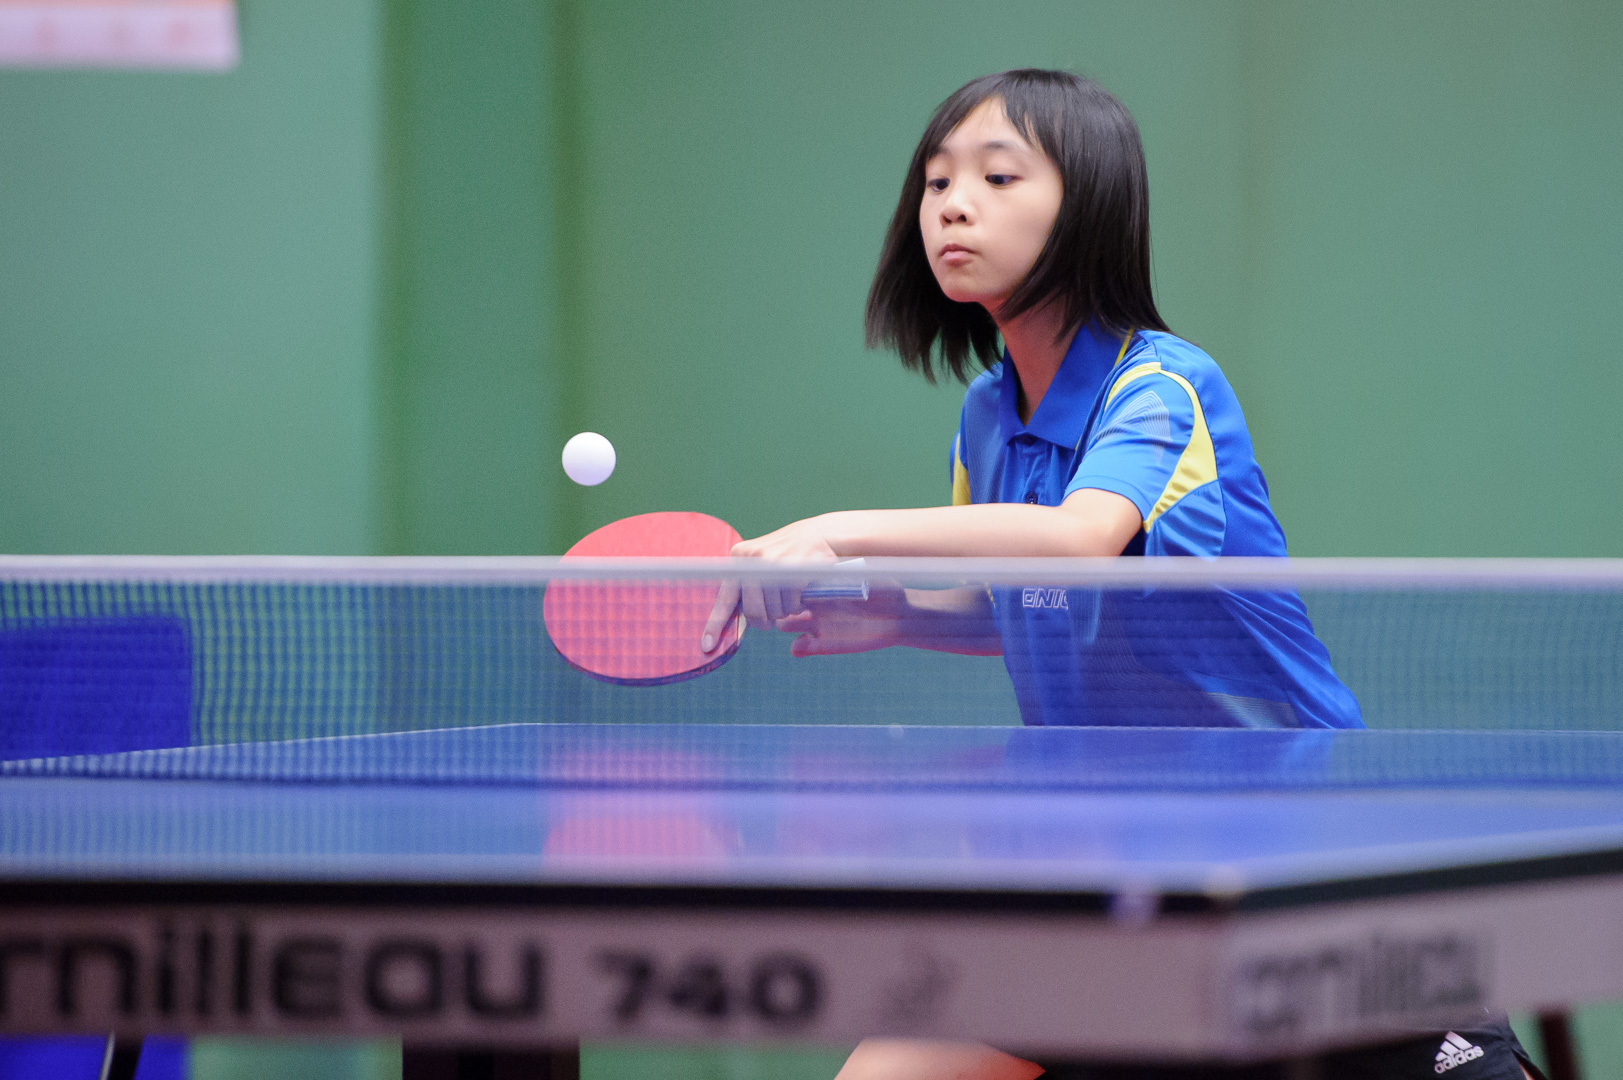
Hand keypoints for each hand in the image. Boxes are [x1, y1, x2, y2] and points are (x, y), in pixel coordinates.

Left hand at [700, 516, 839, 652]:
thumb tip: (733, 628)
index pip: (724, 598)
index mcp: (738, 557)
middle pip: (753, 611)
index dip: (715, 625)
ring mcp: (774, 563)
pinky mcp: (795, 569)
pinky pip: (792, 604)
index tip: (707, 646)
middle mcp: (752, 559)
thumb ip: (745, 588)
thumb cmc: (784, 556)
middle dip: (764, 622)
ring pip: (775, 611)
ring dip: (784, 612)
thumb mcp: (759, 564)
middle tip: (770, 621)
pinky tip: (800, 594)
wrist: (817, 535)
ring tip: (789, 598)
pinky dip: (797, 606)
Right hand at [778, 584, 909, 656]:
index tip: (790, 585)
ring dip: (784, 624)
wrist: (899, 617)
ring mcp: (820, 624)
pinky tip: (798, 646)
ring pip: (789, 624)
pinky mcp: (826, 644)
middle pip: (787, 603)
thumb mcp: (872, 579)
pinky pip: (803, 647)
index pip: (797, 583)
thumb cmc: (887, 592)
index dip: (789, 583)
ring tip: (785, 625)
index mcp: (825, 586)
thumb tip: (841, 565)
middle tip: (785, 605)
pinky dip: (798, 647)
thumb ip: (855, 575)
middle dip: (780, 604)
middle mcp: (818, 604)